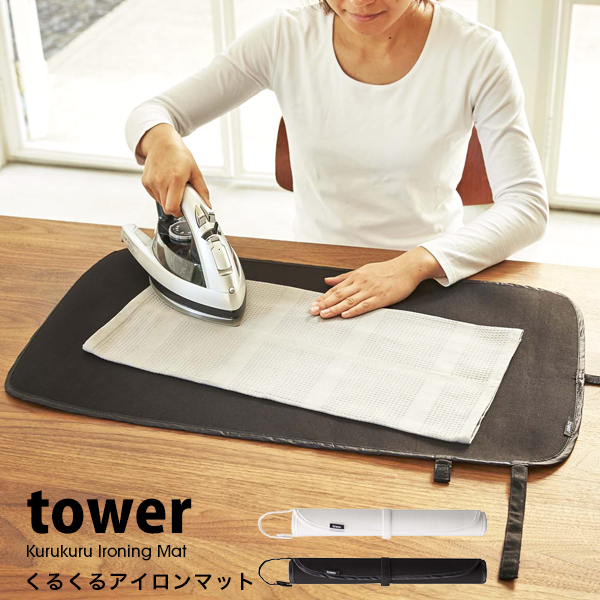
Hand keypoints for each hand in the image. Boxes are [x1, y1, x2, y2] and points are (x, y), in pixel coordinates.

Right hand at [138, 123, 210, 216]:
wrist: (161, 143)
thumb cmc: (179, 155)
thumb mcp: (195, 171)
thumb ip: (202, 191)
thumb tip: (207, 206)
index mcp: (175, 179)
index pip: (172, 208)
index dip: (179, 212)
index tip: (184, 210)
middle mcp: (161, 181)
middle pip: (167, 208)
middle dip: (175, 206)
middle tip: (181, 196)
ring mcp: (151, 182)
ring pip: (161, 202)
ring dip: (168, 199)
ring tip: (173, 186)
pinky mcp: (145, 182)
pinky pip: (155, 196)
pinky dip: (161, 193)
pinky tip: (165, 183)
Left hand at [309, 247, 444, 318]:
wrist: (407, 268)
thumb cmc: (386, 270)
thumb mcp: (362, 270)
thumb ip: (344, 277)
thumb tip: (327, 280)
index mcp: (356, 277)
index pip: (336, 289)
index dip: (323, 298)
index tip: (313, 305)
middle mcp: (361, 283)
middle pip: (339, 295)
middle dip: (324, 304)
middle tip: (313, 311)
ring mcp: (370, 291)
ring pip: (349, 301)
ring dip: (335, 308)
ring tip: (324, 315)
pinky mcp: (381, 298)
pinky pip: (365, 305)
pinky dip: (354, 310)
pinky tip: (345, 314)